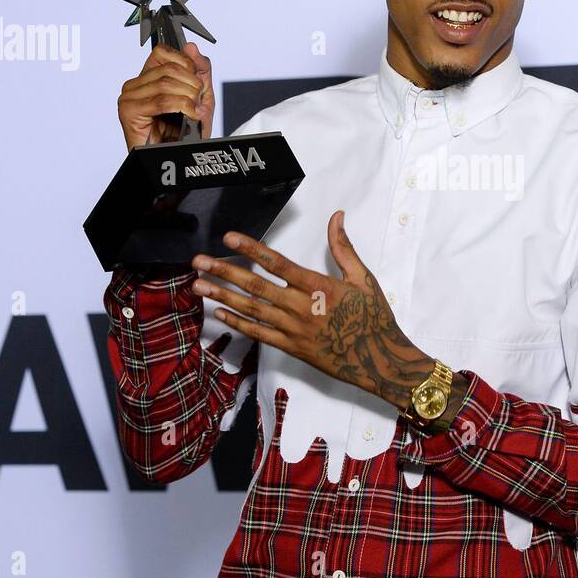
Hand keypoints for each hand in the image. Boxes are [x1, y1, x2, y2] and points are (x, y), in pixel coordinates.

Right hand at [117, 41, 214, 150]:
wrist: (176, 159)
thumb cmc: (184, 134)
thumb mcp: (200, 97)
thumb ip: (199, 71)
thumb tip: (191, 47)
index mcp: (149, 78)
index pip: (163, 52)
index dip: (185, 63)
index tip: (197, 82)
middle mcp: (136, 85)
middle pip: (168, 68)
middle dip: (192, 84)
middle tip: (198, 101)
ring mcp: (129, 97)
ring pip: (166, 83)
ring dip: (188, 97)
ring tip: (194, 110)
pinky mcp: (129, 111)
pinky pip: (161, 101)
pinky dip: (182, 106)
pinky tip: (189, 114)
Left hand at [190, 210, 433, 410]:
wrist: (380, 360)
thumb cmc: (373, 318)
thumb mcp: (363, 278)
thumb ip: (344, 248)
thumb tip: (336, 216)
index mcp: (319, 287)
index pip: (278, 264)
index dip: (251, 249)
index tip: (229, 238)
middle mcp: (301, 308)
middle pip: (256, 286)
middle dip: (224, 272)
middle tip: (197, 261)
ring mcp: (293, 330)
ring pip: (251, 310)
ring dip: (222, 297)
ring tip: (197, 285)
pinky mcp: (291, 348)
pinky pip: (259, 334)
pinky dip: (238, 323)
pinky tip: (219, 313)